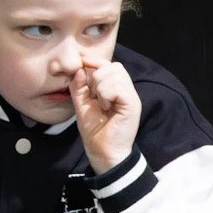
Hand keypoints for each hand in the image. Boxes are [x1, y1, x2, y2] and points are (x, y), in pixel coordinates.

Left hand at [71, 58, 140, 173]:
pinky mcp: (133, 104)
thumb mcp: (82, 104)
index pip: (109, 65)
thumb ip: (79, 86)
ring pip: (114, 74)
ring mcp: (131, 97)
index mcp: (116, 88)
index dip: (94, 62)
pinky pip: (117, 87)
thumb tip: (80, 68)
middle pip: (113, 66)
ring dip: (100, 87)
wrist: (103, 151)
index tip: (80, 65)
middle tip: (94, 96)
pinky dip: (106, 95)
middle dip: (97, 76)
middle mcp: (127, 90)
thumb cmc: (95, 130)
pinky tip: (106, 107)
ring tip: (102, 104)